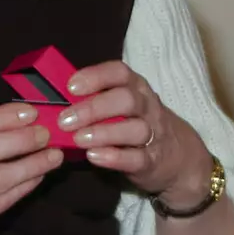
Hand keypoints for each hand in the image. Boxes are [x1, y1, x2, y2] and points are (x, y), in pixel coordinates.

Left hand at [57, 60, 213, 210]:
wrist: (180, 159)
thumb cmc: (137, 125)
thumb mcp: (122, 106)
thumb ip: (95, 99)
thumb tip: (53, 98)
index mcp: (135, 88)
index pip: (120, 73)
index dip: (96, 76)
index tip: (71, 85)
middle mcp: (147, 107)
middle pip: (126, 100)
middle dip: (94, 108)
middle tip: (66, 119)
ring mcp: (153, 134)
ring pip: (134, 129)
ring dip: (104, 132)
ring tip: (78, 139)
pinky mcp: (153, 161)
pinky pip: (137, 157)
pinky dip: (115, 157)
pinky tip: (94, 156)